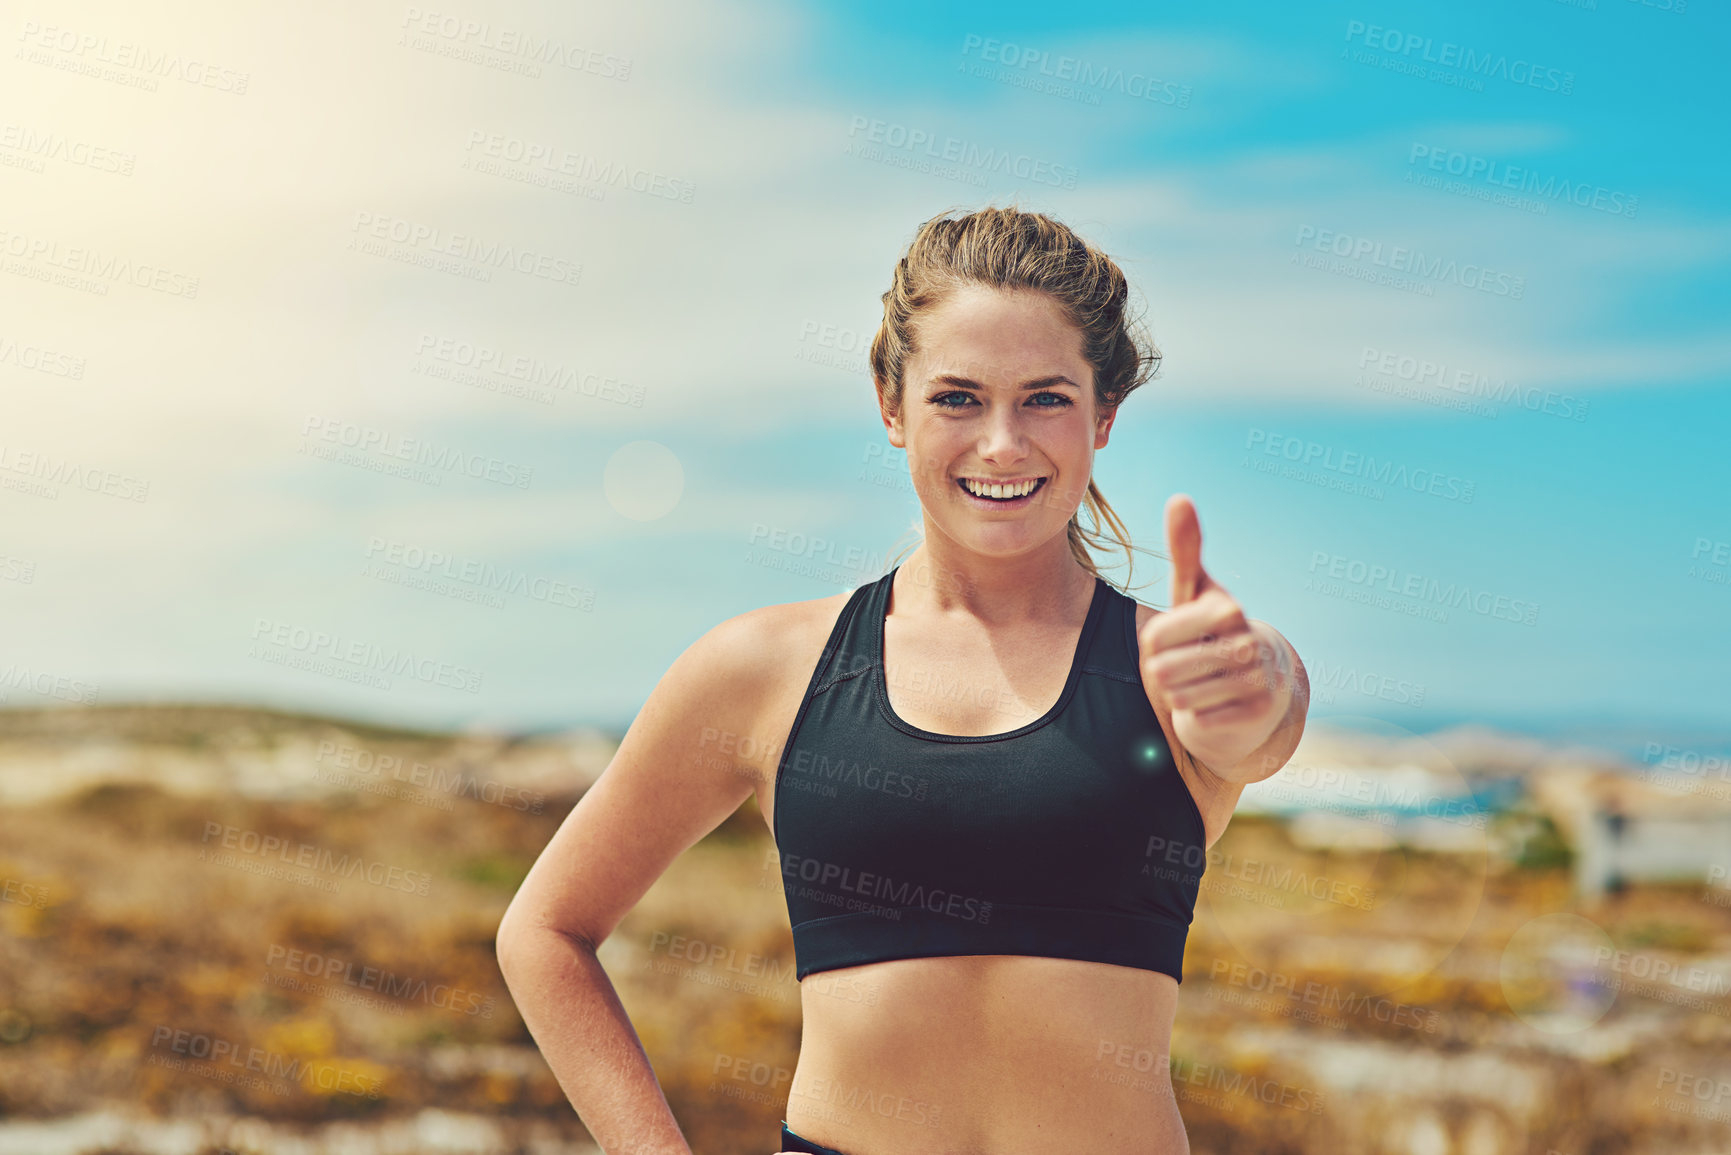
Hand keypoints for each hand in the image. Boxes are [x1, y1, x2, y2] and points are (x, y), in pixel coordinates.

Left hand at [1137, 494, 1286, 778]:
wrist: (1257, 689)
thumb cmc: (1212, 634)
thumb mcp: (1194, 593)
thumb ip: (1186, 550)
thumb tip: (1179, 497)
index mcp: (1227, 609)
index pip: (1152, 636)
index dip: (1154, 644)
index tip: (1179, 639)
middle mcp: (1248, 642)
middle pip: (1162, 670)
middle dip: (1165, 673)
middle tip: (1188, 667)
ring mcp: (1257, 680)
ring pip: (1178, 696)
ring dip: (1181, 695)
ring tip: (1201, 684)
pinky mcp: (1258, 715)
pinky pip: (1198, 721)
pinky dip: (1198, 718)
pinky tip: (1216, 706)